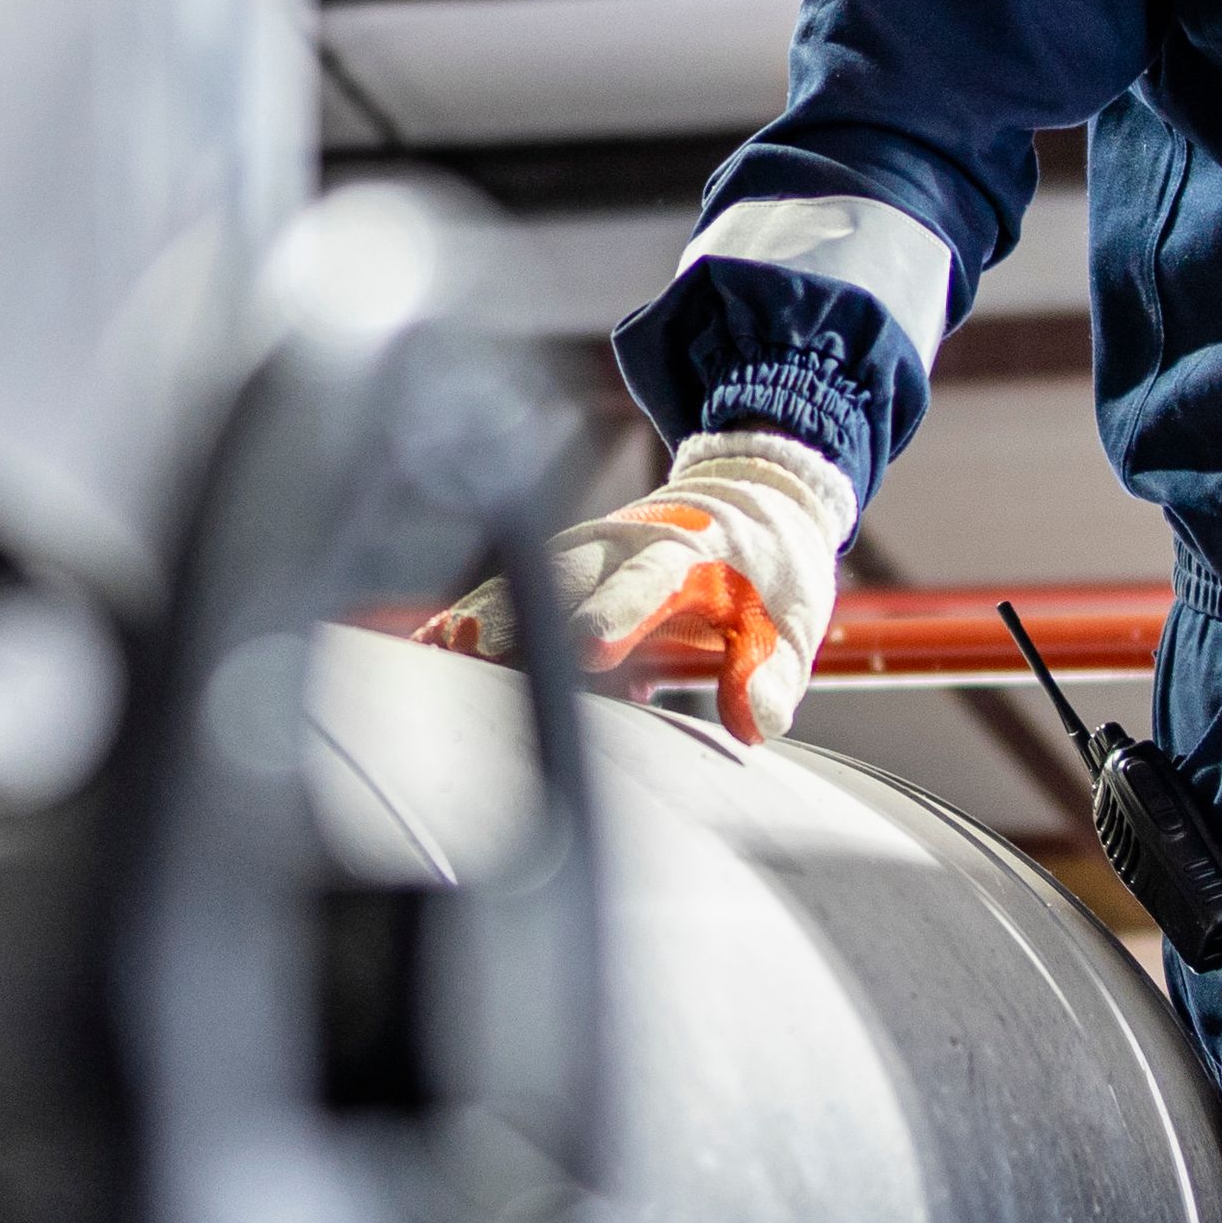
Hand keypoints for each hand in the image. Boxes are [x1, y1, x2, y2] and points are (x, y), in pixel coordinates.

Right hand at [418, 429, 856, 743]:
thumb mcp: (793, 625)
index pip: (649, 583)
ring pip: (527, 582)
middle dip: (526, 619)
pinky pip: (513, 589)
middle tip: (478, 665)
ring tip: (434, 661)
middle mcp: (627, 544)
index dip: (617, 613)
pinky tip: (428, 648)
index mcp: (691, 553)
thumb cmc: (771, 574)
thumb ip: (773, 675)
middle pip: (565, 581)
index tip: (589, 648)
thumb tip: (752, 723)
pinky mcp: (561, 564)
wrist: (751, 499)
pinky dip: (471, 616)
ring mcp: (586, 550)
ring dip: (483, 621)